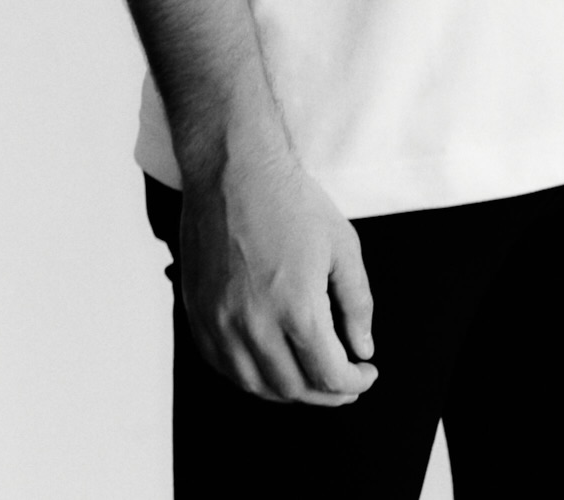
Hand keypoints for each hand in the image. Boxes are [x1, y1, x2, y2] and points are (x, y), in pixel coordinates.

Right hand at [180, 132, 378, 404]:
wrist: (233, 169)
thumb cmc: (289, 200)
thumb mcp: (343, 246)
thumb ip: (357, 304)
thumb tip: (363, 348)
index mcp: (296, 308)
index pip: (329, 375)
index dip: (354, 383)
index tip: (365, 373)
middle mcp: (253, 324)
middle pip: (293, 389)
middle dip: (326, 393)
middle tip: (344, 380)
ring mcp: (219, 323)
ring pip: (255, 386)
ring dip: (289, 391)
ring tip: (309, 375)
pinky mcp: (198, 314)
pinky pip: (223, 367)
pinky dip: (250, 376)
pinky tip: (269, 363)